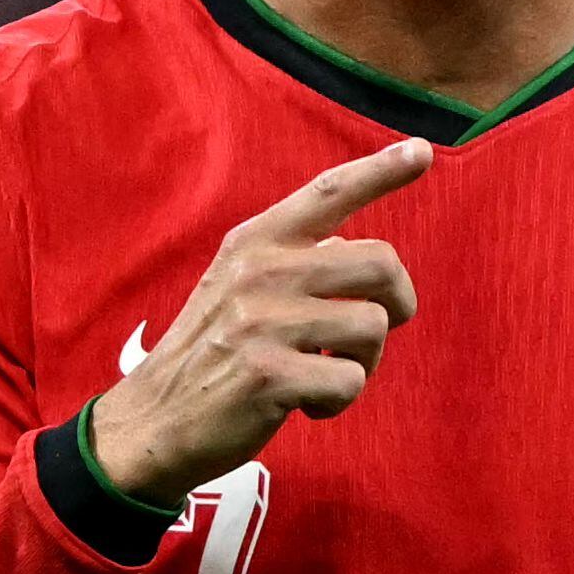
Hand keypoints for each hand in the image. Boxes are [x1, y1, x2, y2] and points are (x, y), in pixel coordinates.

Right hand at [90, 140, 431, 501]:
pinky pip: (351, 382)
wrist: (152, 422)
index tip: (422, 151)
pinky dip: (339, 402)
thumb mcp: (238, 288)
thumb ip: (292, 261)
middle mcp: (259, 271)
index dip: (380, 170)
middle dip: (396, 304)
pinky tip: (304, 405)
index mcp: (254, 243)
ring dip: (363, 362)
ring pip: (374, 326)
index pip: (328, 192)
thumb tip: (357, 250)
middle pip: (382, 264)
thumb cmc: (213, 354)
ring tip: (323, 374)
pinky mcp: (269, 374)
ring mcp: (262, 322)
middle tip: (364, 337)